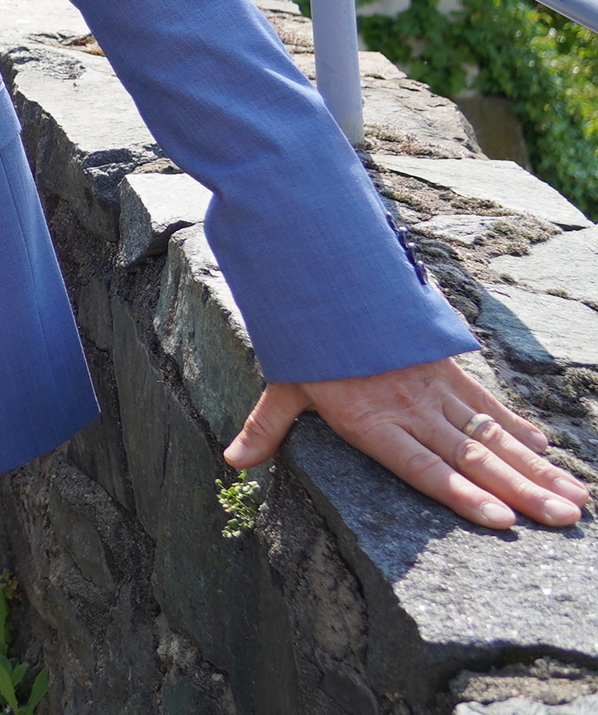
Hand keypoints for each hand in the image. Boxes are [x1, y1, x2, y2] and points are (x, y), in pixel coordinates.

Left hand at [226, 356, 587, 531]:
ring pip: (492, 435)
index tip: (503, 521)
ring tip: (575, 500)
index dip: (462, 495)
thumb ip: (265, 428)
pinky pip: (487, 404)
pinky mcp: (446, 369)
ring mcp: (433, 388)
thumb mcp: (283, 382)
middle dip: (522, 490)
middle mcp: (410, 408)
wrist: (329, 274)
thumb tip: (231, 461)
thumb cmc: (305, 338)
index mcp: (372, 420)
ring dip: (535, 468)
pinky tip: (547, 452)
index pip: (423, 467)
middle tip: (566, 521)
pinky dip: (518, 429)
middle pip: (473, 457)